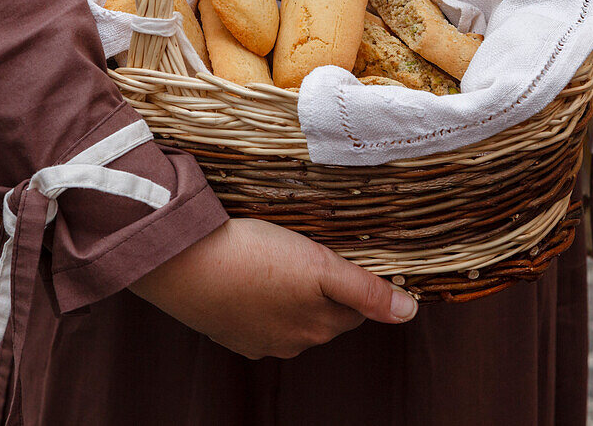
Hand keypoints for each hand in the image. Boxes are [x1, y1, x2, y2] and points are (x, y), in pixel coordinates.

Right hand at [129, 217, 417, 358]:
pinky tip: (249, 274)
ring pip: (289, 314)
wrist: (183, 262)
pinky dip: (257, 297)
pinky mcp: (227, 329)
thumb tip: (409, 312)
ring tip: (277, 258)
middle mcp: (291, 342)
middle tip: (307, 251)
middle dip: (324, 287)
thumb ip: (365, 290)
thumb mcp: (320, 266)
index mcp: (318, 327)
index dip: (354, 278)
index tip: (342, 253)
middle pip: (325, 313)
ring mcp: (256, 339)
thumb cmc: (254, 257)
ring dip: (290, 292)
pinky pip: (255, 314)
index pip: (357, 307)